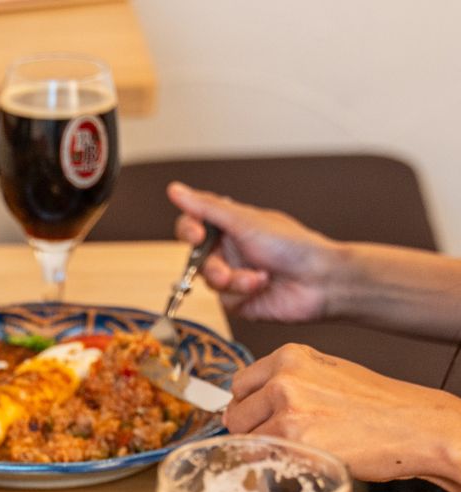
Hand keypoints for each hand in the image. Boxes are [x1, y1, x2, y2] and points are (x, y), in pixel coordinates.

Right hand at [167, 182, 340, 322]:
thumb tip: (175, 190)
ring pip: (208, 280)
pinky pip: (223, 298)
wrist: (318, 280)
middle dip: (212, 265)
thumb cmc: (291, 245)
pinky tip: (262, 285)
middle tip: (223, 270)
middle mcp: (229, 250)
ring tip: (256, 278)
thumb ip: (207, 208)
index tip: (195, 235)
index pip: (193, 224)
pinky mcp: (237, 300)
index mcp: (231, 225)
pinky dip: (241, 292)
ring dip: (232, 280)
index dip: (188, 230)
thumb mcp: (245, 222)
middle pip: (196, 257)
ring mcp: (232, 276)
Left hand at [224, 344, 460, 490]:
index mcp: (289, 357)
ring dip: (266, 449)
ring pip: (245, 439)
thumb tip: (248, 403)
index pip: (239, 385)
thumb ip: (284, 383)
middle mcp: (284, 378)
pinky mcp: (293, 438)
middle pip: (234, 414)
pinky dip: (277, 462)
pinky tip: (307, 455)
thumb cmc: (376, 406)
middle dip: (252, 430)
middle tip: (285, 436)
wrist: (413, 426)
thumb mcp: (325, 375)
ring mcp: (286, 408)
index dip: (248, 406)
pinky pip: (261, 458)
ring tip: (303, 444)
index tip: (260, 416)